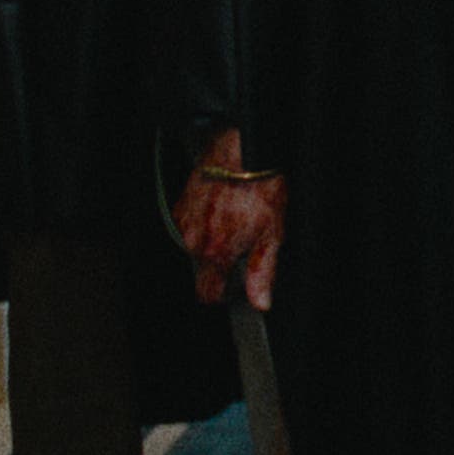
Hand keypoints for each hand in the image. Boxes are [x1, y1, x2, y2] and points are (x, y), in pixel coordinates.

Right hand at [172, 127, 282, 308]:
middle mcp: (194, 241)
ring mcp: (185, 222)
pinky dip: (204, 223)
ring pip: (196, 247)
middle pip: (202, 271)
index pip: (207, 295)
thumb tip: (259, 303)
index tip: (236, 286)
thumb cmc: (260, 189)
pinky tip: (222, 209)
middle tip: (243, 245)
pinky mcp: (181, 205)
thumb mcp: (272, 235)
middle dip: (220, 265)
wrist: (241, 151)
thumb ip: (262, 273)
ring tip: (234, 222)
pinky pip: (190, 225)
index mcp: (216, 254)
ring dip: (211, 242)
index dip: (224, 294)